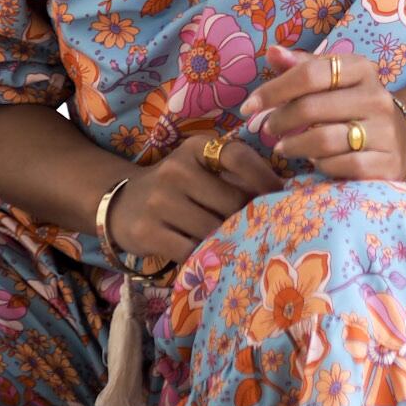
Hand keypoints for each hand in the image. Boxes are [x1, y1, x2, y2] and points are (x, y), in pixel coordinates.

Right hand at [106, 130, 279, 265]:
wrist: (123, 203)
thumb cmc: (176, 185)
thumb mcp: (200, 166)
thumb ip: (233, 173)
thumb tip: (282, 192)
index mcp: (195, 148)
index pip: (237, 156)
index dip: (264, 177)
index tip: (282, 194)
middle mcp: (176, 170)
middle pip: (230, 201)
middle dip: (246, 218)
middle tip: (258, 229)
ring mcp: (160, 201)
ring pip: (212, 229)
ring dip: (226, 240)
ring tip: (234, 244)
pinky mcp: (149, 232)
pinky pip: (190, 251)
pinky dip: (204, 256)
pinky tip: (209, 257)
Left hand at [239, 43, 405, 180]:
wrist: (400, 140)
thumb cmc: (352, 105)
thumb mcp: (332, 80)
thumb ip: (301, 67)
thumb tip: (272, 52)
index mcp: (361, 68)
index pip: (310, 73)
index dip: (274, 89)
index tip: (248, 106)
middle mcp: (376, 97)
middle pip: (313, 107)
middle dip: (280, 120)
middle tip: (267, 128)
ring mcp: (384, 132)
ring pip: (325, 140)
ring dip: (295, 145)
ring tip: (282, 147)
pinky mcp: (386, 164)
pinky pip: (342, 166)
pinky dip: (320, 165)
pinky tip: (313, 161)